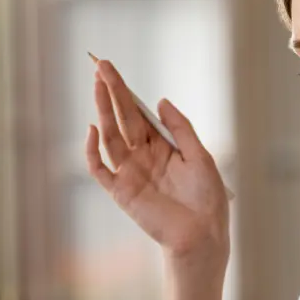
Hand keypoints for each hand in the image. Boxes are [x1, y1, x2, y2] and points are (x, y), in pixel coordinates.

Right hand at [85, 59, 229, 268]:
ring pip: (110, 136)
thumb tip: (160, 101)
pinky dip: (93, 151)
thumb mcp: (200, 156)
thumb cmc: (207, 199)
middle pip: (122, 118)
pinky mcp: (121, 192)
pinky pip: (100, 169)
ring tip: (97, 84)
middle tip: (100, 64)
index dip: (126, 91)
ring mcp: (130, 173)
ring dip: (102, 110)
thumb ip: (180, 128)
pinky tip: (92, 129)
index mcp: (162, 147)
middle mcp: (142, 157)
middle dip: (111, 91)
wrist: (202, 235)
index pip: (139, 113)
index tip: (112, 69)